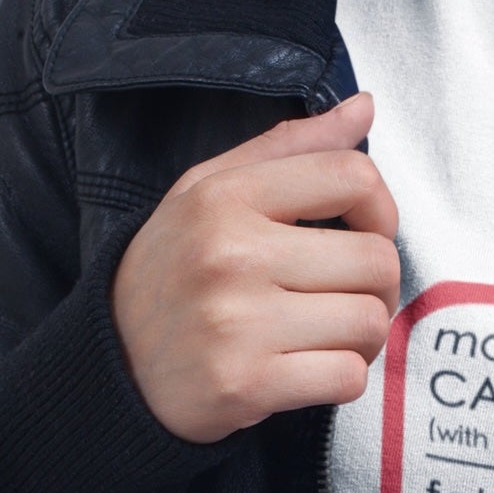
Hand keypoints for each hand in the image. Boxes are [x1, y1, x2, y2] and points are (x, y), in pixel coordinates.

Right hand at [110, 91, 399, 443]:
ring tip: (324, 334)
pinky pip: (348, 378)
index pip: (352, 178)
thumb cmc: (175, 272)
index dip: (381, 210)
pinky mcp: (247, 384)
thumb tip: (365, 108)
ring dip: (362, 337)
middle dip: (378, 285)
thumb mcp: (212, 190)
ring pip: (369, 322)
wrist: (112, 365)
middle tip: (345, 296)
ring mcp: (238, 323)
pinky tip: (307, 370)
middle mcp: (231, 254)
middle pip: (377, 260)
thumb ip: (292, 148)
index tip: (364, 232)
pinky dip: (341, 378)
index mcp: (225, 197)